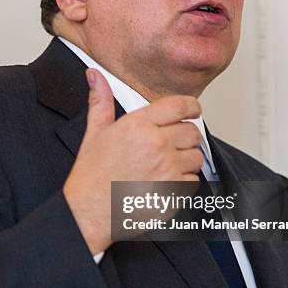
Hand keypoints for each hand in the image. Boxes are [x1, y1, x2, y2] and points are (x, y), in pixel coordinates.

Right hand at [63, 69, 202, 253]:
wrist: (90, 211)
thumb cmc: (92, 175)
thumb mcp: (95, 132)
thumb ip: (101, 101)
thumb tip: (95, 76)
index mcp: (139, 125)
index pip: (181, 106)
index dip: (192, 107)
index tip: (193, 111)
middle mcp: (157, 145)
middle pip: (193, 132)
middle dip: (185, 137)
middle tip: (170, 145)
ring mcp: (167, 169)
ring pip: (197, 157)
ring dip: (186, 160)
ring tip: (166, 165)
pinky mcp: (173, 192)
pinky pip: (193, 181)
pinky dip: (183, 182)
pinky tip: (164, 182)